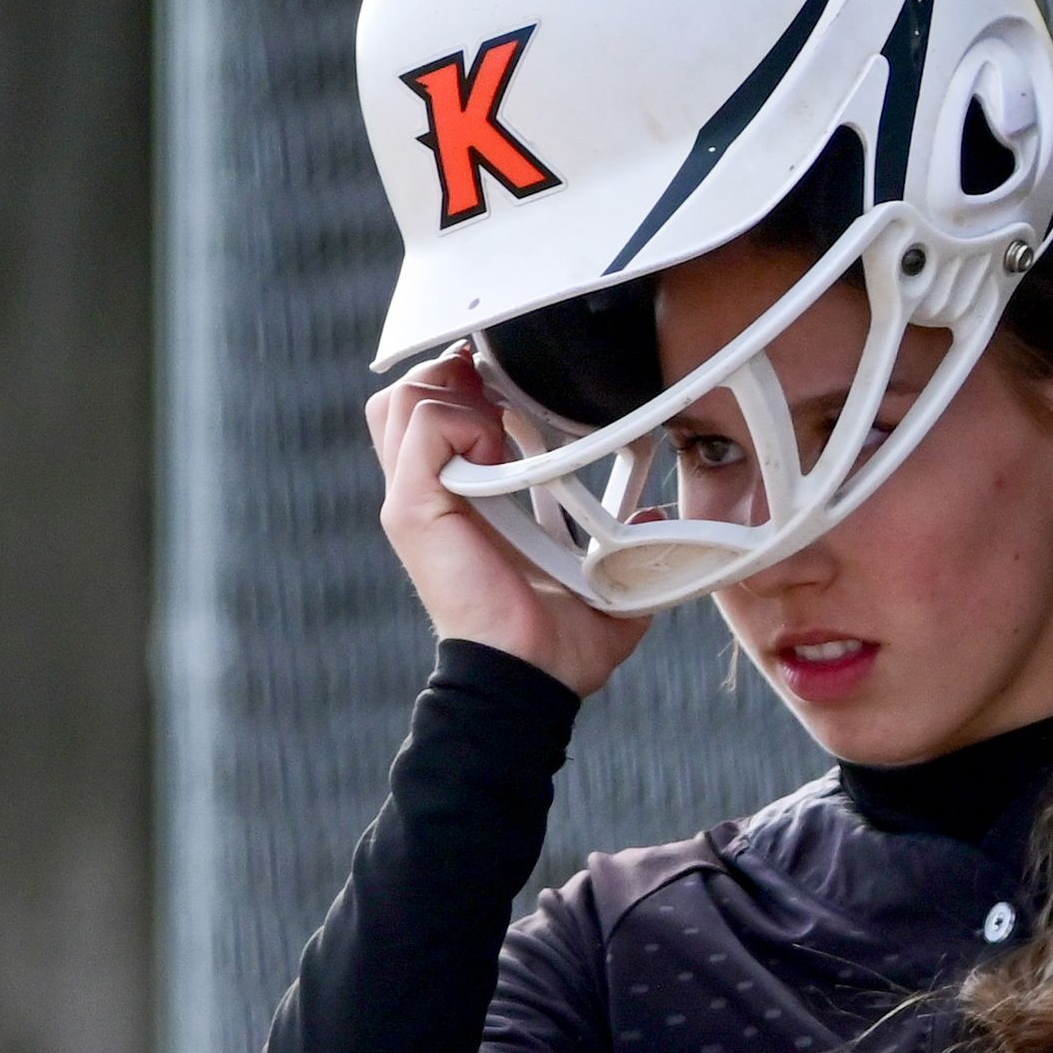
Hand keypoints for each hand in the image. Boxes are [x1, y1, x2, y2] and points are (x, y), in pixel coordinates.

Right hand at [368, 347, 653, 695]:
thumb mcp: (595, 581)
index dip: (465, 386)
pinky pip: (423, 428)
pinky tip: (498, 450)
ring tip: (500, 420)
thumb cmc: (556, 644)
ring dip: (455, 392)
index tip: (514, 384)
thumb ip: (624, 547)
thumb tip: (650, 519)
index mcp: (461, 502)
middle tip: (502, 387)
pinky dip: (463, 421)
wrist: (529, 678)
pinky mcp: (414, 508)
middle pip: (405, 396)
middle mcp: (428, 493)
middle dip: (453, 374)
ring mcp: (414, 498)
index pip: (431, 416)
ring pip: (402, 400)